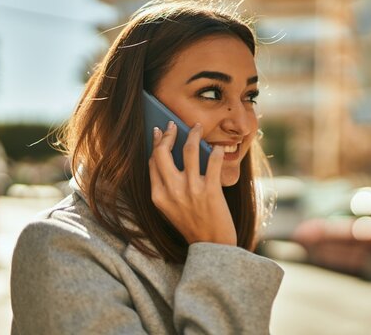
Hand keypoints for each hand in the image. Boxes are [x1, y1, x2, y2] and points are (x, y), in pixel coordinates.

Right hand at [148, 121, 236, 245]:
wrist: (212, 246)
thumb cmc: (192, 225)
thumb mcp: (170, 209)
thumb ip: (167, 187)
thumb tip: (172, 158)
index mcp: (158, 196)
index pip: (152, 162)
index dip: (156, 144)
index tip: (159, 132)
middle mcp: (172, 191)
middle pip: (163, 152)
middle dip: (168, 134)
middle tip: (174, 125)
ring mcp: (191, 190)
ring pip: (189, 150)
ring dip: (193, 134)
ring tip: (197, 127)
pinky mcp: (210, 190)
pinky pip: (213, 161)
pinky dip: (216, 150)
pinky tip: (218, 147)